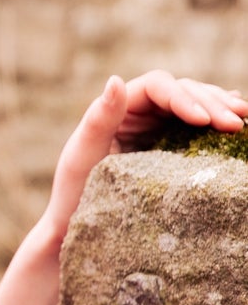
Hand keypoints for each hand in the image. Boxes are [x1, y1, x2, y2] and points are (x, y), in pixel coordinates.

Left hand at [41, 72, 247, 247]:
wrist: (77, 225)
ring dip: (222, 109)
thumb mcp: (81, 158)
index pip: (157, 87)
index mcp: (117, 107)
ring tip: (246, 119)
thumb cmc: (74, 193)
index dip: (183, 97)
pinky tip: (242, 125)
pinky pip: (200, 128)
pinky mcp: (172, 147)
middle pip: (183, 92)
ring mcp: (158, 128)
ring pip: (197, 105)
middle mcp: (139, 112)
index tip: (203, 120)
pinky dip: (220, 123)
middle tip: (237, 123)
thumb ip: (98, 120)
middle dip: (212, 103)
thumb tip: (115, 79)